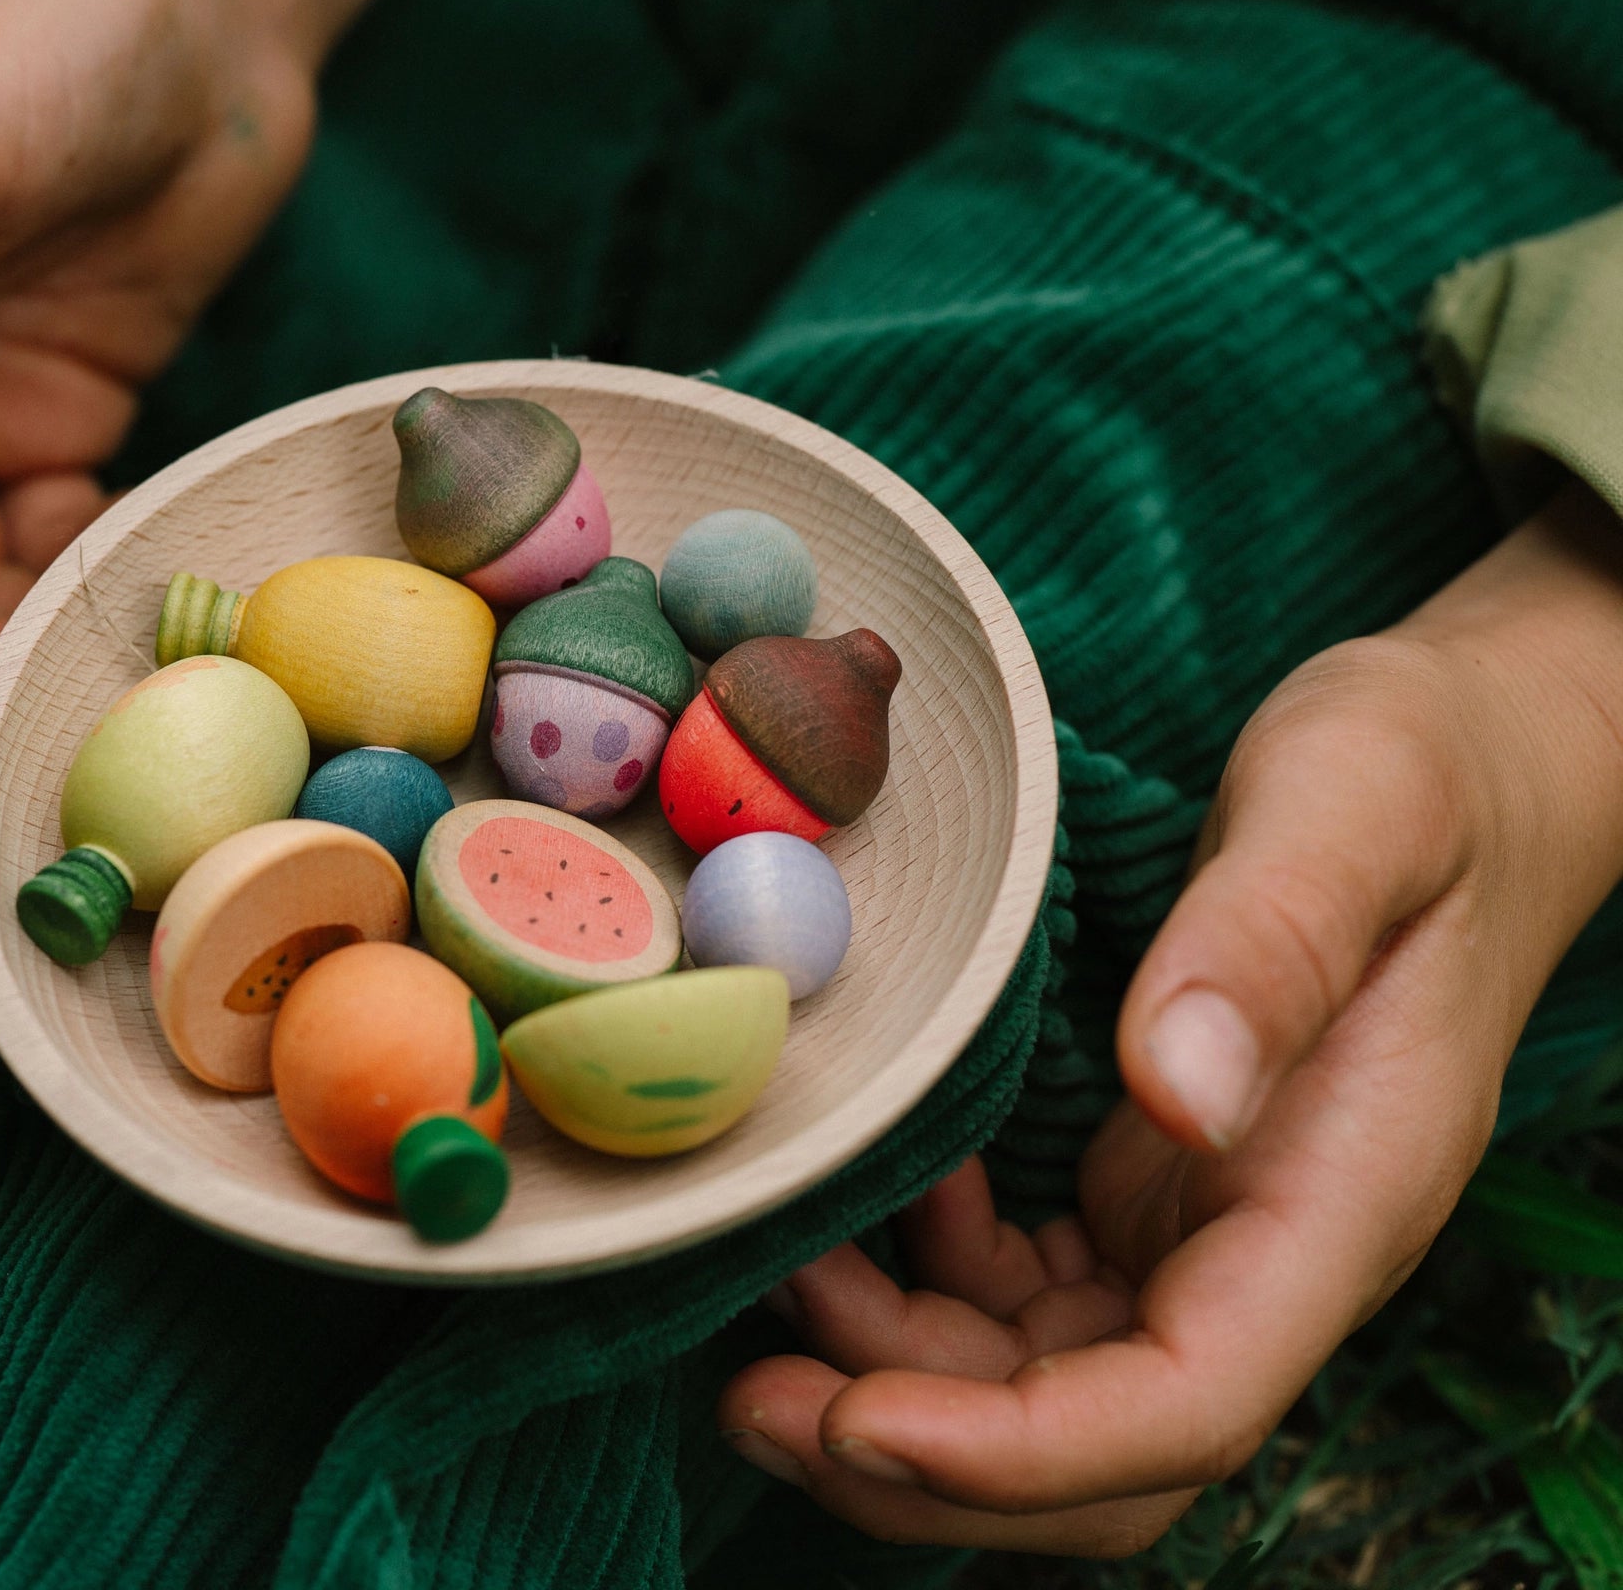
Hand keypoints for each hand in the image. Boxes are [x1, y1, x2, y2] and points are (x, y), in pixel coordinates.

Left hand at [721, 486, 1622, 1554]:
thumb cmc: (1424, 775)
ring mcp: (1211, 1220)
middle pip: (1104, 1443)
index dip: (1020, 1449)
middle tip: (752, 1402)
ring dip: (906, 1369)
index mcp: (1342, 1195)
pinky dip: (932, 1275)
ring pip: (1052, 1376)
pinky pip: (1033, 1287)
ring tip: (777, 1279)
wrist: (1465, 762)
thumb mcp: (1355, 812)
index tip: (861, 1422)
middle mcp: (1275, 1241)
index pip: (1190, 1404)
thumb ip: (1274, 945)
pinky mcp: (1156, 1177)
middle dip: (928, 1454)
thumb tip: (1181, 1094)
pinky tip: (876, 1188)